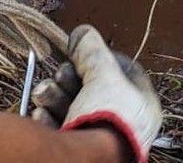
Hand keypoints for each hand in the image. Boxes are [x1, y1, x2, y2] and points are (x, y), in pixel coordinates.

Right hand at [31, 25, 161, 161]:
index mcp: (140, 104)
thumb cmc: (108, 120)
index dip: (99, 57)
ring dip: (53, 94)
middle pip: (90, 87)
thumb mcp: (103, 74)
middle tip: (62, 76)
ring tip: (45, 93)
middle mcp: (121, 122)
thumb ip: (93, 49)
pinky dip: (48, 117)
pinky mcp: (75, 149)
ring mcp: (97, 136)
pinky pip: (58, 126)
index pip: (121, 70)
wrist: (87, 162)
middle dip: (68, 77)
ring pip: (70, 105)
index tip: (80, 50)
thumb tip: (83, 32)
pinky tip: (43, 114)